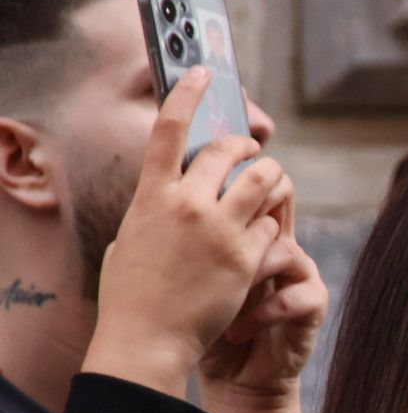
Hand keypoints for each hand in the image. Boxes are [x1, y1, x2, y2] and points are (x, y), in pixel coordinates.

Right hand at [82, 66, 287, 398]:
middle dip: (245, 147)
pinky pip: (273, 224)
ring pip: (264, 180)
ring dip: (272, 177)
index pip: (169, 128)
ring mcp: (219, 229)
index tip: (204, 74)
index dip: (188, 93)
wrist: (149, 339)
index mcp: (151, 195)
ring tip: (273, 184)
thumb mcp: (128, 241)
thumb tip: (162, 202)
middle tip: (252, 154)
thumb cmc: (131, 296)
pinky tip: (267, 235)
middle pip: (228, 149)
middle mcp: (186, 204)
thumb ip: (150, 213)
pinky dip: (274, 224)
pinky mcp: (246, 256)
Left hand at [196, 187, 327, 405]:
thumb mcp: (183, 269)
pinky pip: (293, 294)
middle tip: (224, 226)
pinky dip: (262, 313)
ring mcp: (296, 270)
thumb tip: (151, 196)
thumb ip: (175, 233)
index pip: (243, 178)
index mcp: (241, 227)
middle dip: (252, 204)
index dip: (228, 167)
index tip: (198, 181)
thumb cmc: (200, 322)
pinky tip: (237, 331)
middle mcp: (274, 240)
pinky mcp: (312, 303)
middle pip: (278, 191)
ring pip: (283, 247)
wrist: (233, 376)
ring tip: (224, 299)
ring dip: (250, 274)